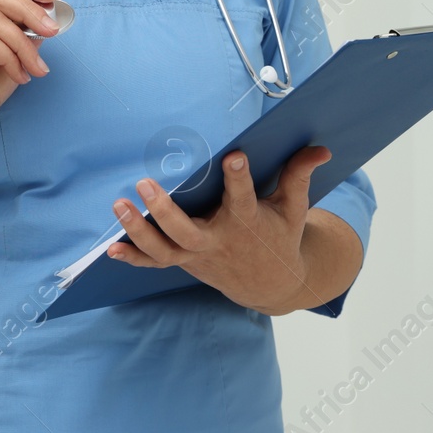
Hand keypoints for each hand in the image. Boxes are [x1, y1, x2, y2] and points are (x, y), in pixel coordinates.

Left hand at [107, 144, 333, 315]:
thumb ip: (298, 175)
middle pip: (188, 231)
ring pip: (165, 249)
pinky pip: (155, 264)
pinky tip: (111, 249)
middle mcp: (218, 240)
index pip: (243, 198)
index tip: (233, 156)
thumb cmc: (278, 236)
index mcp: (247, 222)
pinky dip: (134, 258)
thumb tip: (321, 148)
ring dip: (139, 231)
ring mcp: (198, 255)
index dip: (239, 178)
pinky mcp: (185, 263)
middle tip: (144, 183)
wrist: (271, 284)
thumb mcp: (293, 208)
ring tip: (118, 205)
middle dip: (165, 210)